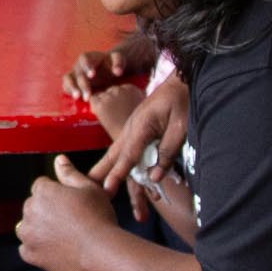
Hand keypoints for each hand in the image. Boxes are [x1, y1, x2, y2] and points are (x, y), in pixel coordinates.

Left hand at [16, 156, 117, 270]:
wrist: (101, 252)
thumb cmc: (98, 218)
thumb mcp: (89, 188)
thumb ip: (70, 173)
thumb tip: (59, 159)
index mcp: (43, 191)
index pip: (41, 186)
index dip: (57, 194)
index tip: (70, 204)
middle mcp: (30, 210)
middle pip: (33, 206)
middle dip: (46, 210)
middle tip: (70, 221)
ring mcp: (28, 233)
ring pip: (28, 227)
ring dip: (39, 229)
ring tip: (64, 236)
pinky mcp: (29, 253)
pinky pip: (27, 248)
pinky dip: (38, 249)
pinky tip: (56, 249)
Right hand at [61, 48, 129, 99]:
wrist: (107, 70)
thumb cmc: (111, 64)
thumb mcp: (118, 60)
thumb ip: (118, 63)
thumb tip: (117, 72)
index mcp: (89, 57)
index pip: (84, 58)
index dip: (86, 66)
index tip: (92, 75)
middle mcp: (79, 65)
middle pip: (77, 73)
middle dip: (82, 84)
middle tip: (88, 95)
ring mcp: (74, 74)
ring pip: (68, 79)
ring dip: (72, 88)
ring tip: (77, 97)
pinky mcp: (72, 82)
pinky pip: (66, 86)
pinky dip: (69, 91)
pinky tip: (76, 98)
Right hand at [87, 75, 189, 192]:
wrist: (181, 81)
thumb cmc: (182, 101)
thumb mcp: (181, 126)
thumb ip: (168, 151)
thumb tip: (154, 177)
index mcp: (141, 126)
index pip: (128, 155)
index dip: (117, 174)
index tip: (107, 189)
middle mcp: (131, 129)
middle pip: (113, 156)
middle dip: (100, 174)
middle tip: (89, 190)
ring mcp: (133, 129)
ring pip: (117, 154)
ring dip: (107, 170)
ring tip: (98, 187)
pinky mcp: (138, 131)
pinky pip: (127, 151)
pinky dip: (120, 165)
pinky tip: (120, 177)